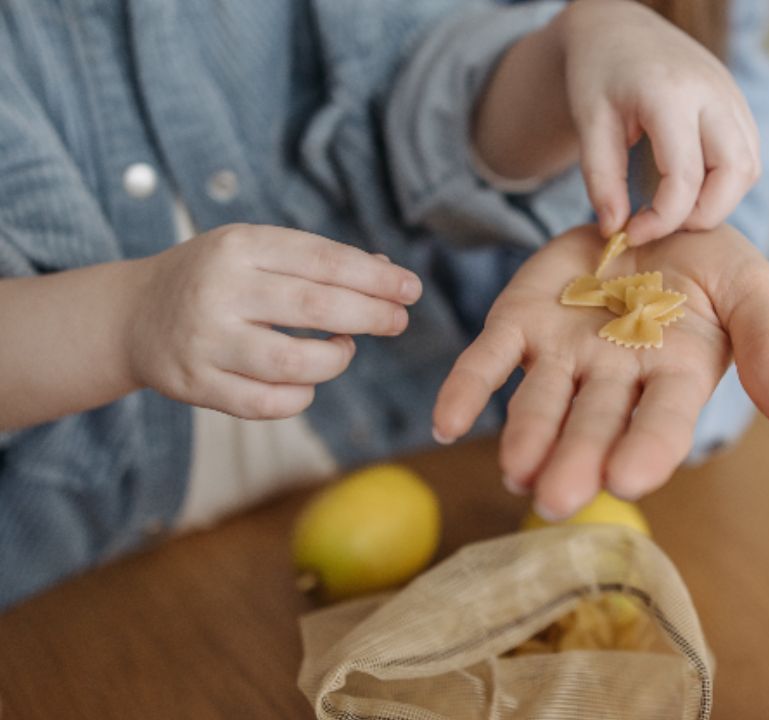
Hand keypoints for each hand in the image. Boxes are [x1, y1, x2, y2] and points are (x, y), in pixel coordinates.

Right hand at [127, 224, 421, 418]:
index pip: (323, 260)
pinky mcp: (196, 384)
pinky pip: (268, 403)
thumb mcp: (256, 250)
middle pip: (317, 308)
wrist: (132, 315)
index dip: (375, 278)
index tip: (410, 289)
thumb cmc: (215, 278)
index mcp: (240, 247)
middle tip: (397, 321)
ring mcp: (206, 341)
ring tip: (343, 349)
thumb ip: (317, 261)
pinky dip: (302, 395)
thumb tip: (389, 276)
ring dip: (336, 360)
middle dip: (371, 316)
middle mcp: (220, 291)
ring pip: (295, 363)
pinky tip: (307, 380)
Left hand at [432, 224, 768, 518]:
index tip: (630, 478)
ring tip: (515, 470)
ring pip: (540, 403)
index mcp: (674, 377)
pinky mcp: (521, 323)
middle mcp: (614, 378)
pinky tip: (445, 421)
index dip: (646, 449)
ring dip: (526, 437)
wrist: (652, 212)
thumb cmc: (712, 265)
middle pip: (594, 424)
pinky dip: (466, 389)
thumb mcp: (752, 291)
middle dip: (576, 460)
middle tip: (556, 498)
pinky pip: (489, 359)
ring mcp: (563, 354)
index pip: (661, 422)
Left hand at [560, 0, 760, 244]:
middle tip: (663, 224)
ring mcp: (732, 95)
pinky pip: (748, 155)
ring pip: (750, 168)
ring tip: (675, 206)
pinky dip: (726, 182)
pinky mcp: (738, 103)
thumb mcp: (589, 123)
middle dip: (703, 215)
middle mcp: (712, 93)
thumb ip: (601, 179)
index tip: (632, 233)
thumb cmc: (598, 73)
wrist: (619, 27)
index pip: (685, 178)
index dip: (662, 220)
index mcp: (670, 94)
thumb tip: (615, 230)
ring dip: (719, 200)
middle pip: (736, 174)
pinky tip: (690, 185)